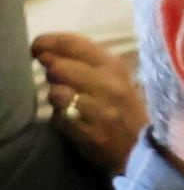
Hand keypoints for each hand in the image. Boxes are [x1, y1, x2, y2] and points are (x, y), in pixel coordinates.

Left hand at [32, 36, 140, 169]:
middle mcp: (109, 85)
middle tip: (58, 82)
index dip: (46, 42)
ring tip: (66, 102)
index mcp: (113, 66)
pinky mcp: (91, 132)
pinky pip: (59, 118)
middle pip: (58, 67)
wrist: (141, 147)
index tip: (36, 49)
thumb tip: (46, 52)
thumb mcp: (112, 77)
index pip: (71, 43)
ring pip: (56, 92)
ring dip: (54, 97)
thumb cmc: (122, 107)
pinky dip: (60, 118)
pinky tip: (71, 119)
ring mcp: (101, 110)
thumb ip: (83, 61)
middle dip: (51, 74)